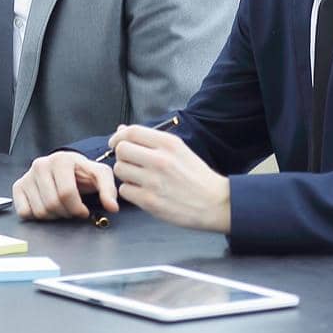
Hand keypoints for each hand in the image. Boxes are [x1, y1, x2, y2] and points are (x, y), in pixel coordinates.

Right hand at [12, 151, 117, 220]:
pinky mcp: (18, 186)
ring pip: (39, 211)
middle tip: (72, 210)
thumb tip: (112, 207)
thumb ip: (109, 190)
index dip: (77, 208)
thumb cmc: (82, 173)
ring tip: (61, 208)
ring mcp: (27, 175)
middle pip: (52, 204)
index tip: (83, 210)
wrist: (65, 168)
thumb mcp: (100, 175)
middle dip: (66, 213)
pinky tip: (46, 207)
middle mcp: (40, 164)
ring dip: (53, 216)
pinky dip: (37, 216)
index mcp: (61, 160)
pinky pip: (24, 212)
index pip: (66, 193)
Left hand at [109, 124, 230, 232]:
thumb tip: (121, 129)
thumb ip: (150, 140)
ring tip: (139, 178)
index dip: (119, 136)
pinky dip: (130, 191)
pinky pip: (125, 190)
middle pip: (121, 149)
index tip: (116, 142)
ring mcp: (154, 181)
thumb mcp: (179, 150)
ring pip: (119, 169)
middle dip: (121, 156)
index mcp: (169, 144)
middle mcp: (160, 160)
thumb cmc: (197, 176)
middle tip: (131, 163)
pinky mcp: (150, 201)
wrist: (216, 203)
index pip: (131, 132)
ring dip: (125, 174)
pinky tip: (143, 192)